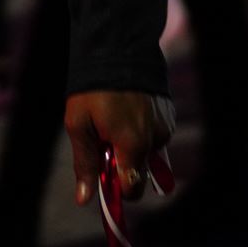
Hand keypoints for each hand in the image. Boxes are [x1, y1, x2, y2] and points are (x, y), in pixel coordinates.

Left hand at [65, 89, 177, 206]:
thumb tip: (84, 199)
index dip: (118, 189)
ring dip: (133, 149)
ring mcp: (164, 127)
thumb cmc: (92, 88)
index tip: (104, 180)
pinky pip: (156, 136)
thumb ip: (85, 163)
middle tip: (106, 149)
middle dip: (124, 170)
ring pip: (149, 155)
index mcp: (132, 145)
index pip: (133, 188)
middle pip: (142, 175)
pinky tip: (128, 113)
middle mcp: (154, 140)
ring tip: (115, 123)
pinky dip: (142, 134)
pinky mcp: (169, 115)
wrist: (118, 47)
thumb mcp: (79, 124)